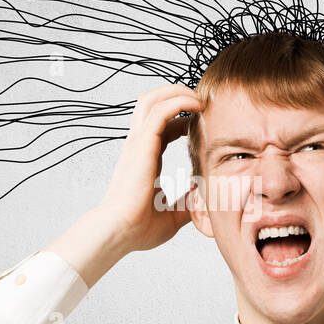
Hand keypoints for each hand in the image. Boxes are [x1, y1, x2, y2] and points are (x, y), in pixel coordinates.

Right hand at [92, 84, 202, 251]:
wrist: (120, 232)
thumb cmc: (139, 228)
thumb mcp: (173, 214)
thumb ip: (187, 203)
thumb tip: (203, 199)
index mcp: (143, 158)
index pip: (160, 125)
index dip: (182, 118)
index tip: (202, 122)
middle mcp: (138, 145)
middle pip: (151, 103)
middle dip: (176, 94)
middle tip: (202, 99)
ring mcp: (137, 143)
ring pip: (152, 99)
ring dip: (177, 92)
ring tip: (200, 97)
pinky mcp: (142, 144)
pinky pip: (160, 111)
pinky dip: (179, 101)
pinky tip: (197, 106)